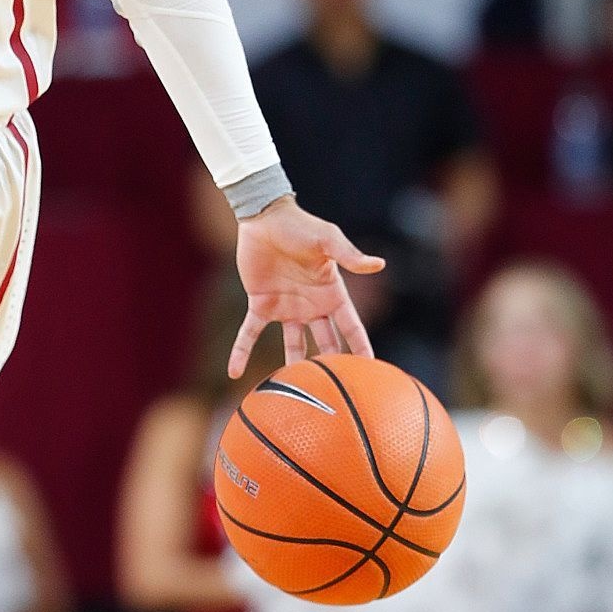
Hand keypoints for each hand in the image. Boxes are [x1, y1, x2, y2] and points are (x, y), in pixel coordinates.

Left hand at [230, 198, 383, 377]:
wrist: (265, 217)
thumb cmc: (300, 225)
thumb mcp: (328, 240)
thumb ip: (349, 256)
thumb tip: (379, 265)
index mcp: (332, 292)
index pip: (351, 326)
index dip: (361, 346)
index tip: (372, 369)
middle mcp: (312, 305)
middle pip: (326, 342)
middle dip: (331, 364)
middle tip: (338, 392)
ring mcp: (286, 307)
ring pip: (292, 345)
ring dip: (292, 366)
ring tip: (294, 394)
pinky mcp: (260, 304)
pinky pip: (250, 334)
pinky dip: (241, 351)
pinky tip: (233, 372)